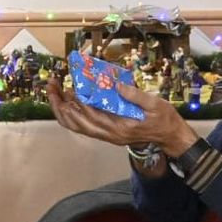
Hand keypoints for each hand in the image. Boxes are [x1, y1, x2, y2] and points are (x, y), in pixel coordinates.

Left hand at [45, 79, 198, 156]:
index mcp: (120, 128)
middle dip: (60, 104)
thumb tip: (117, 85)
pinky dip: (72, 115)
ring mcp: (107, 135)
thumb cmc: (165, 120)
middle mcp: (109, 134)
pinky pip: (83, 126)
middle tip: (52, 85)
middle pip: (76, 123)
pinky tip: (69, 100)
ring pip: (77, 126)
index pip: (92, 115)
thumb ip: (135, 95)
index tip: (70, 84)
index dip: (78, 101)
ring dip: (62, 110)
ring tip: (54, 91)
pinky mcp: (107, 133)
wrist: (170, 138)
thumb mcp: (155, 104)